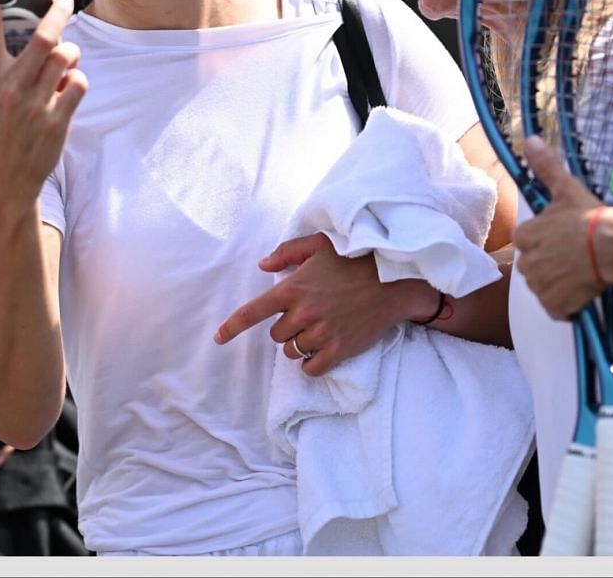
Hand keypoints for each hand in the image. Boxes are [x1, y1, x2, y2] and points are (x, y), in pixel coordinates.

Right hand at [0, 0, 86, 204]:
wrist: (4, 183)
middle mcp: (11, 87)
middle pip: (45, 37)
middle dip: (59, 13)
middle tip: (65, 2)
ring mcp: (37, 104)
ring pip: (66, 58)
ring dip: (70, 52)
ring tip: (64, 59)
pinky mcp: (58, 120)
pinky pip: (79, 85)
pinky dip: (77, 82)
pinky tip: (66, 90)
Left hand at [214, 232, 433, 375]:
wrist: (394, 281)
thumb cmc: (354, 260)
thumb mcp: (318, 245)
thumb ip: (286, 253)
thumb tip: (262, 266)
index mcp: (292, 289)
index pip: (252, 313)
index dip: (232, 327)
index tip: (218, 338)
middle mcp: (302, 314)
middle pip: (276, 335)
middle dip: (285, 327)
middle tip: (306, 315)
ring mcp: (322, 333)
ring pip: (292, 351)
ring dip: (298, 344)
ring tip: (317, 329)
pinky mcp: (340, 350)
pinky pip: (312, 368)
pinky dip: (312, 363)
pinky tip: (322, 352)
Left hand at [518, 136, 612, 318]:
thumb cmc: (591, 220)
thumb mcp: (566, 189)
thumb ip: (545, 167)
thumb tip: (529, 142)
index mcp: (525, 236)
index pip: (528, 242)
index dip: (547, 241)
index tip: (564, 239)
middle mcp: (526, 262)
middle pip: (534, 266)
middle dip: (551, 263)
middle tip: (574, 256)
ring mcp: (539, 285)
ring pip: (544, 287)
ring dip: (558, 283)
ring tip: (580, 271)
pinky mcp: (554, 304)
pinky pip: (555, 308)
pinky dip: (566, 304)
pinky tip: (580, 291)